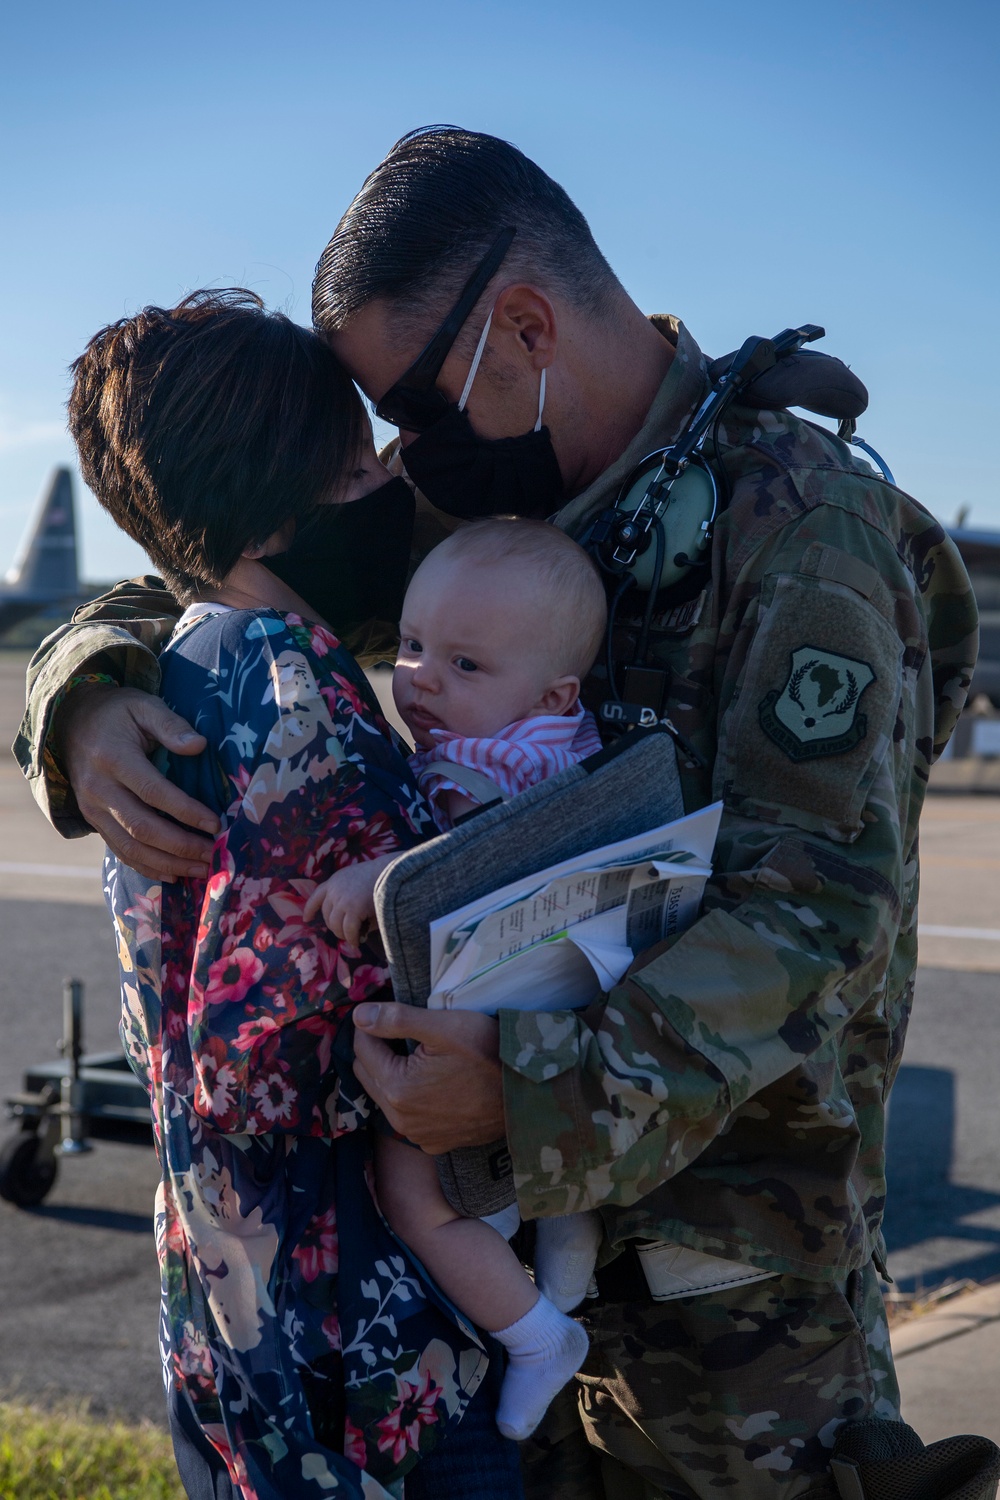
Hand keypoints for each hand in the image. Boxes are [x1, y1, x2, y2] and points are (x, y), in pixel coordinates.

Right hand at [58, 683, 218, 878]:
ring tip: (201, 870)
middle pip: (141, 827)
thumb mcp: (143, 706)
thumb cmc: (117, 714)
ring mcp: (92, 809)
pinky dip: (146, 867)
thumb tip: (199, 745)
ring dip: (168, 863)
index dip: (185, 811)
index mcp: (113, 758)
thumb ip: (171, 724)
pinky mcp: (93, 821)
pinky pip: (119, 851)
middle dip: (181, 846)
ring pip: (130, 847)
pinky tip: (174, 874)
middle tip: (213, 854)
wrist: (71, 723)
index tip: (215, 824)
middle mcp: (99, 788)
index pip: (153, 792)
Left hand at [304, 860, 383, 946]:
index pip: (317, 895)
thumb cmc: (382, 877)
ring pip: (335, 925)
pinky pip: (348, 930)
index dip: (310, 909)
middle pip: (327, 915)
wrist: (394, 872)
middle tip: (346, 933)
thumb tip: (348, 924)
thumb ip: (349, 899)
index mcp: (335, 880)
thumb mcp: (359, 883)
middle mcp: (334, 890)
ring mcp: (342, 899)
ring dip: (343, 934)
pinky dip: (352, 938)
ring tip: (353, 938)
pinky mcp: (353, 909)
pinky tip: (358, 941)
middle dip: (335, 926)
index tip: (306, 919)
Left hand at [352, 1002, 503, 1153]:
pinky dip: (410, 1098)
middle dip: (377, 1050)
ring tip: (419, 1056)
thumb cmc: (489, 1053)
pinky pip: (407, 1116)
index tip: (389, 1013)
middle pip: (368, 1074)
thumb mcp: (444, 1026)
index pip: (362, 1048)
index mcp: (397, 1088)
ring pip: (385, 1096)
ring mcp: (417, 1135)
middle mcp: (400, 1119)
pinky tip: (433, 1083)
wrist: (528, 1093)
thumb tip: (359, 1015)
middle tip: (404, 1033)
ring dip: (391, 1074)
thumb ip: (396, 1019)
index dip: (371, 1025)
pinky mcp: (434, 1143)